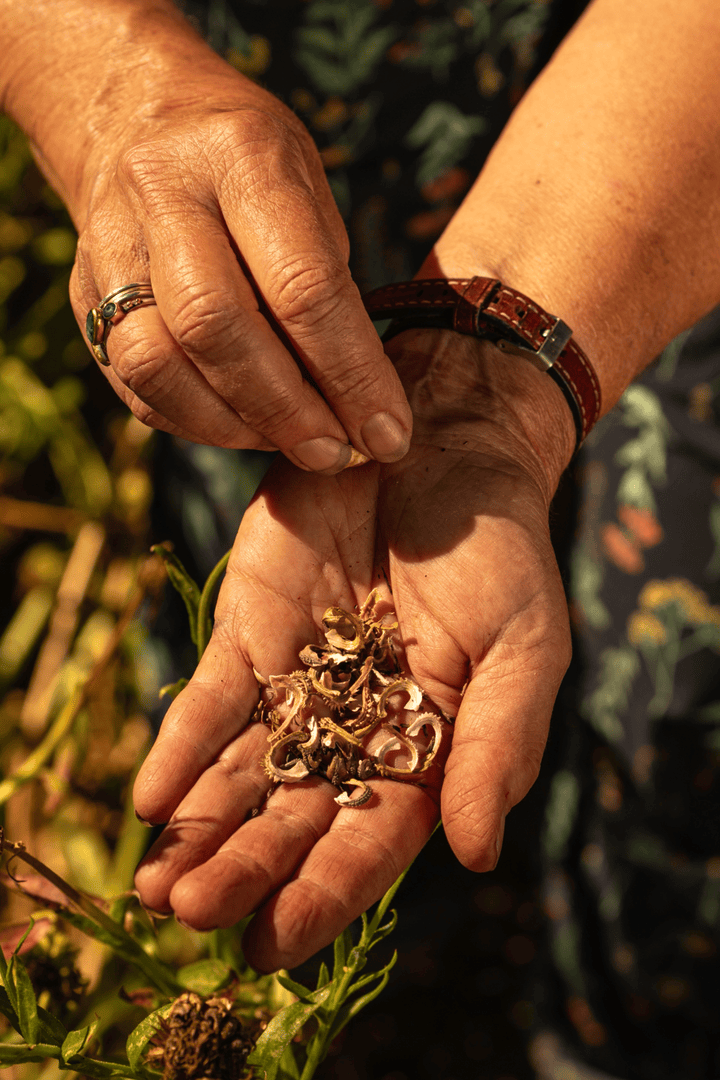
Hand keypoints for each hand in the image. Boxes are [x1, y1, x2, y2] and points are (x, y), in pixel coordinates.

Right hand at [65, 16, 410, 467]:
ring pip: (157, 363)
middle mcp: (163, 192)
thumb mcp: (311, 191)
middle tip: (334, 453)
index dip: (351, 375)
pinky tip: (242, 427)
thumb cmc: (254, 166)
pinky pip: (132, 381)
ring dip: (232, 426)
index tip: (388, 434)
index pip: (302, 286)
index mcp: (243, 155)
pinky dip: (193, 421)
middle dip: (287, 410)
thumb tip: (360, 407)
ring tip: (288, 443)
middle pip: (217, 327)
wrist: (141, 117)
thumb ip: (329, 288)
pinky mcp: (82, 291)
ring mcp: (109, 243)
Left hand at [133, 330, 574, 970]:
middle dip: (244, 869)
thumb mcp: (521, 650)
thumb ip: (499, 750)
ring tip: (155, 887)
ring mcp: (297, 683)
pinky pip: (211, 699)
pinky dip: (180, 747)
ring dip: (200, 829)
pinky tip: (151, 797)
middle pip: (294, 817)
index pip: (373, 840)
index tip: (274, 941)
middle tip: (190, 917)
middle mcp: (354, 729)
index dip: (325, 892)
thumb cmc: (498, 552)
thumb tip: (476, 856)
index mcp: (425, 748)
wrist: (440, 446)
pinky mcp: (250, 631)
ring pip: (242, 773)